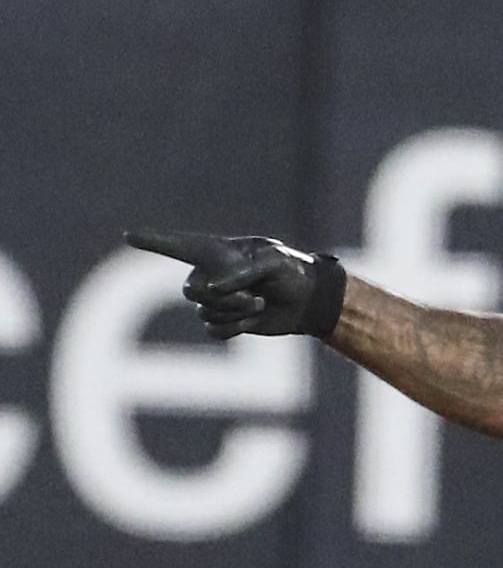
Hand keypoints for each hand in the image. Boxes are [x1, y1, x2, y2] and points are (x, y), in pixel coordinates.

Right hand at [124, 229, 346, 338]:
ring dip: (236, 312)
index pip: (179, 246)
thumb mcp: (274, 262)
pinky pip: (213, 331)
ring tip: (259, 303)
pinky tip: (252, 321)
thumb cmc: (293, 271)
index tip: (129, 236)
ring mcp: (216, 301)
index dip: (153, 241)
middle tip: (254, 295)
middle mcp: (210, 275)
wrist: (309, 301)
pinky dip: (235, 329)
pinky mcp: (225, 323)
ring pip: (205, 314)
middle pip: (189, 291)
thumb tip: (213, 290)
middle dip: (223, 297)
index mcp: (218, 252)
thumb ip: (242, 272)